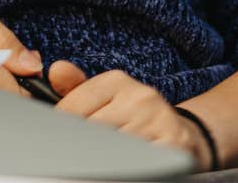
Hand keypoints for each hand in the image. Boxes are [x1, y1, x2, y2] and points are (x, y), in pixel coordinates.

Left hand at [49, 61, 214, 170]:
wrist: (181, 134)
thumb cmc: (134, 117)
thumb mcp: (106, 97)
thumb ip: (77, 88)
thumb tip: (55, 71)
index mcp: (117, 81)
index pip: (72, 108)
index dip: (61, 129)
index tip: (62, 138)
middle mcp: (140, 96)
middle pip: (89, 130)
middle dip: (82, 145)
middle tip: (82, 153)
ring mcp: (158, 121)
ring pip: (110, 150)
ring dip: (104, 159)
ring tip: (105, 158)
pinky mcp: (173, 146)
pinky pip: (136, 163)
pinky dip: (125, 167)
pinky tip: (125, 164)